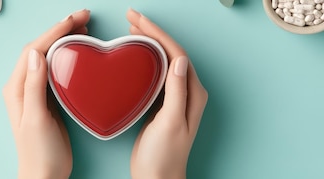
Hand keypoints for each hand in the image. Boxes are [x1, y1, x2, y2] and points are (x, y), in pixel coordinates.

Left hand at [2, 9, 90, 178]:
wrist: (44, 176)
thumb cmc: (39, 153)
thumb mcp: (36, 119)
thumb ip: (34, 86)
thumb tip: (35, 54)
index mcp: (17, 88)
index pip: (35, 50)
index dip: (55, 31)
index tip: (74, 19)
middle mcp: (23, 86)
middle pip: (41, 48)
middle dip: (61, 30)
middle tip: (84, 18)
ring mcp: (35, 92)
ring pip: (49, 56)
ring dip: (65, 40)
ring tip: (84, 30)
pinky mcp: (47, 100)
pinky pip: (56, 70)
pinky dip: (68, 57)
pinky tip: (80, 54)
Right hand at [127, 9, 208, 178]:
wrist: (156, 177)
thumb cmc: (164, 155)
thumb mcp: (171, 121)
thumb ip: (176, 91)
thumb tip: (179, 59)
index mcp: (193, 93)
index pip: (177, 54)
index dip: (158, 34)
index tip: (139, 21)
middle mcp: (187, 91)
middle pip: (170, 52)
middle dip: (152, 33)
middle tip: (131, 18)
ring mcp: (175, 97)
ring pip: (162, 61)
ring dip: (148, 43)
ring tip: (131, 30)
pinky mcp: (162, 104)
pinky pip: (154, 74)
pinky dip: (144, 60)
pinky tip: (133, 56)